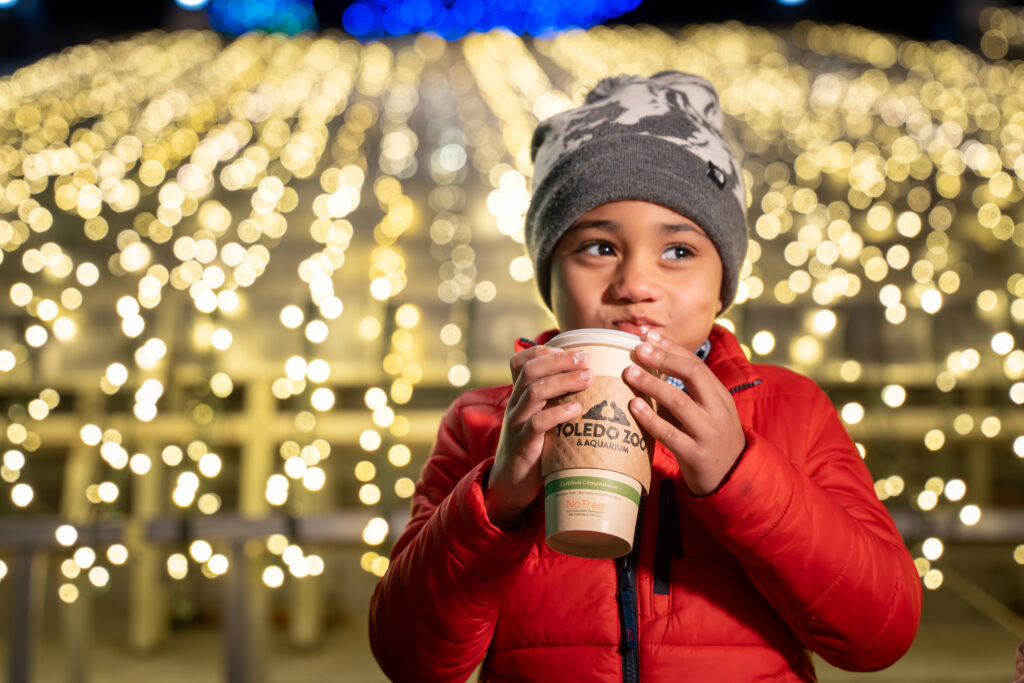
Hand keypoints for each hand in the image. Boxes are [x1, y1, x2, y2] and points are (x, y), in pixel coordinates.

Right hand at [485, 345, 593, 528]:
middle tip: (586, 359)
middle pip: (531, 371)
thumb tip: (591, 382)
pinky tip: (576, 410)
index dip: (544, 351)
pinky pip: (536, 424)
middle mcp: (515, 405)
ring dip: (564, 381)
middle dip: (560, 360)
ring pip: (534, 392)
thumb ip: (554, 401)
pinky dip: (557, 413)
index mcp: (519, 396)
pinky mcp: (522, 445)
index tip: (575, 350)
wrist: (510, 484)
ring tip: (588, 378)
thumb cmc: (534, 447)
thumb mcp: (540, 418)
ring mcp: (517, 424)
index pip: (520, 361)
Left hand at [623, 330, 745, 496]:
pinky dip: (650, 418)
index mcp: (720, 396)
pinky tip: (634, 406)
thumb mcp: (709, 412)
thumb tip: (651, 365)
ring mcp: (708, 433)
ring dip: (652, 384)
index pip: (696, 364)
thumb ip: (688, 392)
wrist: (733, 479)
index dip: (671, 348)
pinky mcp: (696, 455)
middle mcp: (717, 411)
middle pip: (693, 375)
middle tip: (638, 349)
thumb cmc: (712, 440)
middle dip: (664, 358)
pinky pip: (670, 434)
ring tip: (629, 372)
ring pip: (679, 402)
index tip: (648, 336)